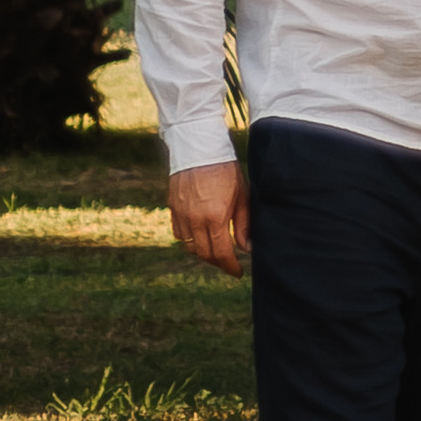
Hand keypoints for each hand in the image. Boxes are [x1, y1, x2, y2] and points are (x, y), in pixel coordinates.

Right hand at [169, 159, 248, 276]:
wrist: (199, 147)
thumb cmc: (226, 169)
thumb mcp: (242, 194)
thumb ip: (243, 224)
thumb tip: (247, 248)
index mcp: (215, 217)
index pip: (221, 253)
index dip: (230, 267)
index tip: (238, 273)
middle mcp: (195, 220)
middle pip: (204, 254)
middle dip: (218, 262)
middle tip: (228, 264)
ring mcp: (181, 215)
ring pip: (190, 247)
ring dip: (203, 253)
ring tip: (216, 252)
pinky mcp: (172, 208)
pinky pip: (180, 234)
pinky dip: (190, 241)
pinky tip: (200, 238)